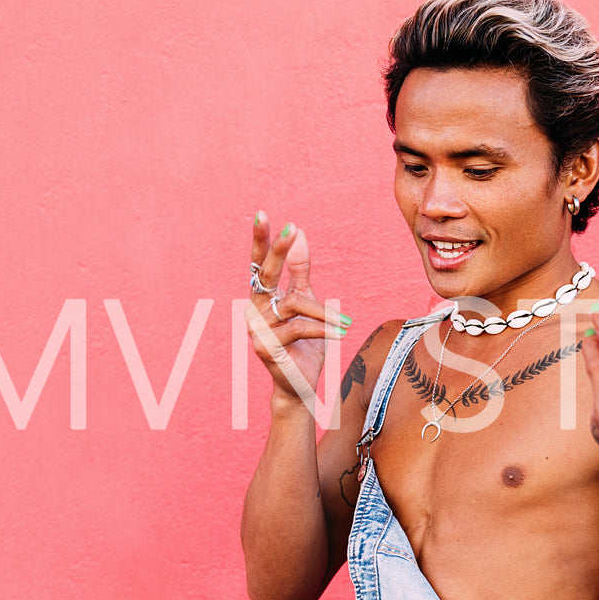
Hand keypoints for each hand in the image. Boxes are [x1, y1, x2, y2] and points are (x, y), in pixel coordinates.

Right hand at [246, 212, 350, 404]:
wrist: (299, 385)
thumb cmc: (304, 344)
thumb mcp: (306, 303)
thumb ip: (299, 271)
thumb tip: (298, 232)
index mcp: (262, 297)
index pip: (260, 264)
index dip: (261, 240)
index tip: (263, 214)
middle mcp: (254, 310)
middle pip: (267, 275)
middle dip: (278, 250)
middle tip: (291, 229)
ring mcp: (257, 329)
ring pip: (294, 305)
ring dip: (324, 313)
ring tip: (345, 323)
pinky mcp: (265, 347)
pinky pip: (299, 328)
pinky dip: (322, 329)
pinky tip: (340, 333)